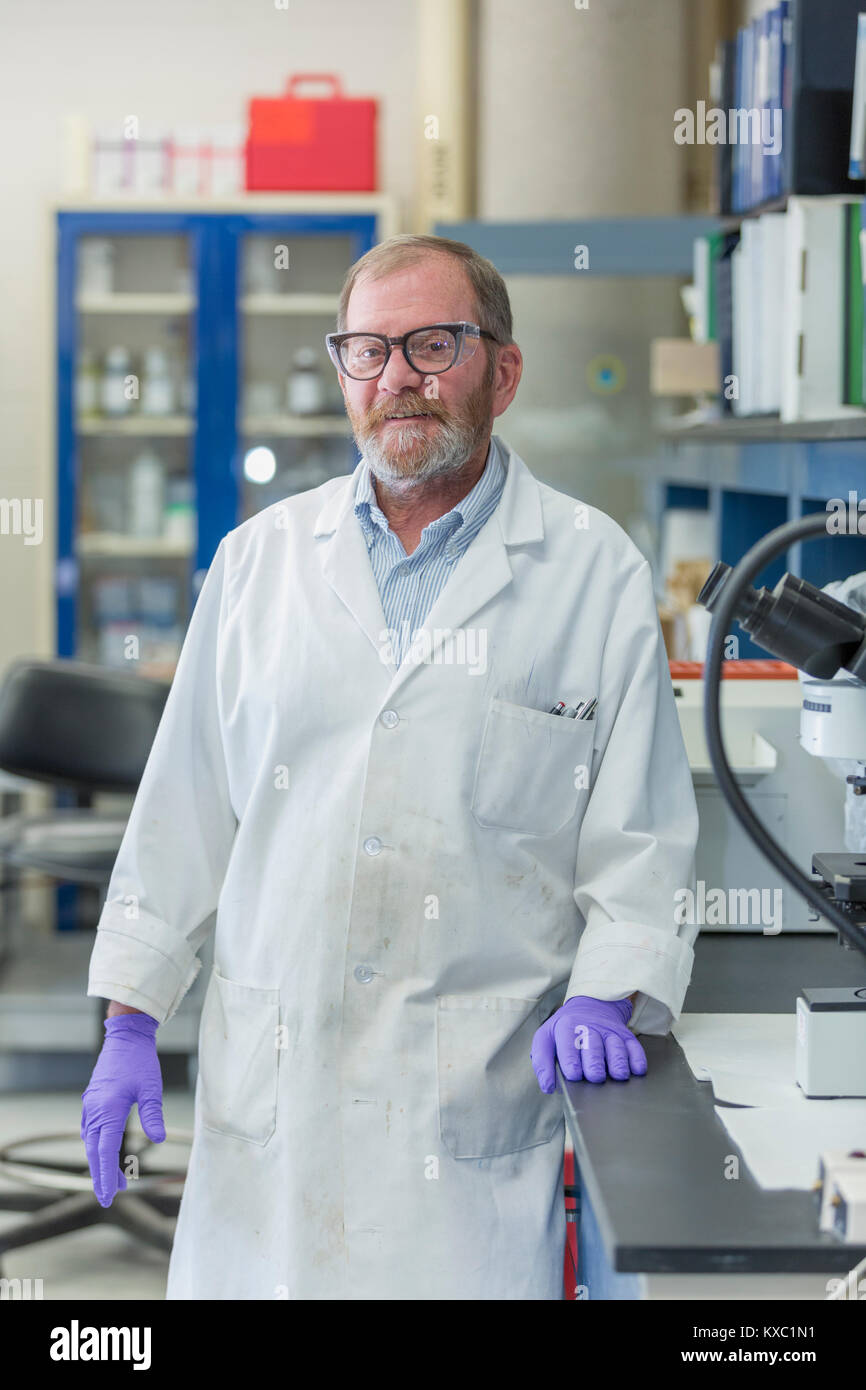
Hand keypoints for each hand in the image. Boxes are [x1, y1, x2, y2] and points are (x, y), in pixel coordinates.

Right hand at [81, 1013, 164, 1206]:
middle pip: (94, 1151)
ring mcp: (91, 1105)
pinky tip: (103, 1151)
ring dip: (99, 1161)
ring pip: (90, 1141)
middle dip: (101, 1175)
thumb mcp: (151, 1088)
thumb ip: (153, 1115)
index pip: (104, 1151)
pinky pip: (90, 1129)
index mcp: (108, 1109)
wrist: (125, 1036)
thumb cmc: (140, 1060)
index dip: (106, 1176)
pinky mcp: (92, 1100)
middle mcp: (95, 1110)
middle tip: (110, 1197)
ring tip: (113, 1178)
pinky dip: (96, 1145)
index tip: (109, 1196)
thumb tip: (158, 1139)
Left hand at [531, 995, 646, 1089]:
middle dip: (595, 1066)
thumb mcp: (546, 1038)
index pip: (569, 1047)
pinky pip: (634, 1047)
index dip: (572, 1064)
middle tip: (595, 1077)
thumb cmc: (565, 1030)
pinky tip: (635, 1070)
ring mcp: (609, 1032)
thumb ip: (542, 1062)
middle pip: (594, 1048)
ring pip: (616, 1047)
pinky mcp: (626, 1036)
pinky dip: (637, 1060)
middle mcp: (589, 1028)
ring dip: (618, 1063)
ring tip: (617, 1076)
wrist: (590, 1006)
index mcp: (566, 1028)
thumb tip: (548, 1087)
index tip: (575, 1076)